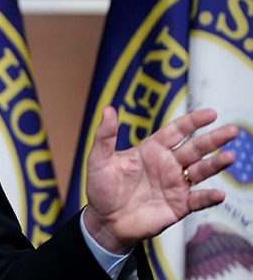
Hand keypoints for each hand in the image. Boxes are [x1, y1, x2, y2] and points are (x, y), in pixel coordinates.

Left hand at [82, 106, 237, 254]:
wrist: (104, 220)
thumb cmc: (101, 188)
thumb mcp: (99, 160)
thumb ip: (105, 136)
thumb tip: (108, 109)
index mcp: (152, 150)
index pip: (176, 131)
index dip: (193, 121)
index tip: (211, 113)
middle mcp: (168, 164)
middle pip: (195, 148)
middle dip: (213, 139)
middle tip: (232, 131)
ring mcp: (175, 185)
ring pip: (201, 171)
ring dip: (216, 164)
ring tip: (230, 157)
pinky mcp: (178, 205)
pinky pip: (197, 200)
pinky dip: (208, 197)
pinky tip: (218, 194)